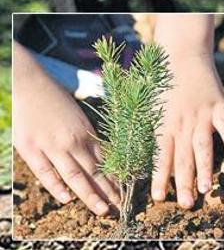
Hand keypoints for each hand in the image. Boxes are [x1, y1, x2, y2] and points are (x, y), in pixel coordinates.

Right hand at [13, 44, 119, 215]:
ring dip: (90, 194)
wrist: (28, 84)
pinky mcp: (31, 149)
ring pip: (74, 176)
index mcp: (86, 131)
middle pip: (94, 171)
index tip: (126, 191)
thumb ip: (88, 133)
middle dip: (108, 191)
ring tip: (102, 209)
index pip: (105, 160)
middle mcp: (72, 140)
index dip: (116, 177)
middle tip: (119, 207)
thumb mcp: (79, 114)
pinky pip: (46, 173)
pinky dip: (57, 187)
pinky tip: (68, 199)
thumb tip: (100, 151)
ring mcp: (51, 146)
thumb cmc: (55, 97)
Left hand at [150, 52, 223, 208]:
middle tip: (184, 204)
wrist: (181, 53)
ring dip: (204, 169)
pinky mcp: (219, 106)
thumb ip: (149, 129)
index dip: (160, 178)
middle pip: (182, 157)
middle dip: (182, 183)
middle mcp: (181, 122)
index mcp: (163, 123)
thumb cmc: (161, 80)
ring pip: (202, 147)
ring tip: (204, 189)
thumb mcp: (148, 104)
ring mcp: (202, 115)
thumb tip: (141, 153)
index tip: (159, 198)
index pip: (161, 156)